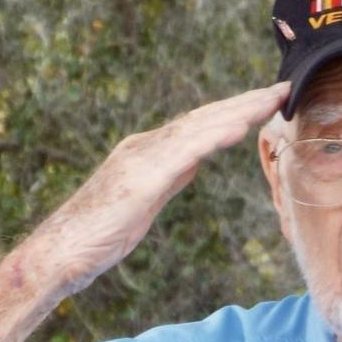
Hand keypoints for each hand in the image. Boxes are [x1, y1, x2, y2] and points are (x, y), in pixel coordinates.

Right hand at [30, 81, 289, 294]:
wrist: (59, 252)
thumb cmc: (97, 234)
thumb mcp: (145, 201)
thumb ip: (169, 178)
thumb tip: (194, 163)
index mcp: (147, 152)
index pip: (198, 126)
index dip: (234, 112)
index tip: (266, 103)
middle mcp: (146, 147)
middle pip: (204, 118)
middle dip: (244, 103)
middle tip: (282, 89)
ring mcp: (143, 159)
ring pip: (199, 128)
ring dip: (238, 112)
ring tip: (271, 100)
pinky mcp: (142, 180)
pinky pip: (185, 153)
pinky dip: (213, 138)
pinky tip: (240, 128)